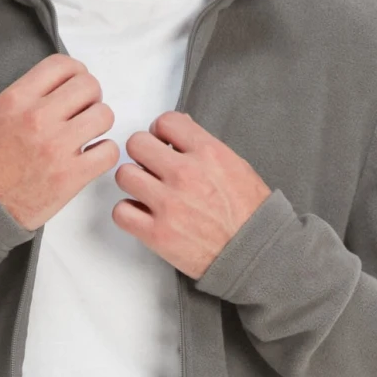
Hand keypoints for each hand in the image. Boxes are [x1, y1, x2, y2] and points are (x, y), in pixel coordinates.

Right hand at [0, 54, 118, 230]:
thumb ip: (30, 93)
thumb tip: (65, 85)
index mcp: (18, 98)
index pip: (63, 65)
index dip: (77, 72)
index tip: (75, 86)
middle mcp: (38, 118)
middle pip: (89, 85)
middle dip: (90, 97)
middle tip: (83, 112)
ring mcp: (56, 147)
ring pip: (104, 115)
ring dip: (98, 124)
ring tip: (85, 135)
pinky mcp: (71, 176)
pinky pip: (109, 151)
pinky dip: (104, 153)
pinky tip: (90, 157)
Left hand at [111, 111, 271, 278]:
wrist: (256, 254)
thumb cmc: (250, 213)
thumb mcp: (236, 166)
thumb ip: (204, 145)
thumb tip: (179, 127)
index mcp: (208, 153)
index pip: (165, 122)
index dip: (160, 132)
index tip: (163, 144)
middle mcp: (185, 173)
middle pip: (136, 144)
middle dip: (143, 154)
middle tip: (152, 168)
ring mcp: (168, 204)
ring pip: (124, 175)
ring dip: (134, 183)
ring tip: (148, 193)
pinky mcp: (157, 234)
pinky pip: (120, 212)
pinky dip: (128, 213)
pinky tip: (144, 215)